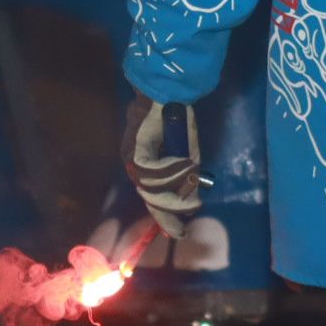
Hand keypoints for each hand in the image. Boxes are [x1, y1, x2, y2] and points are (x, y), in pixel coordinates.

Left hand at [121, 98, 202, 238]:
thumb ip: (186, 176)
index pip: (152, 198)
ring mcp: (132, 158)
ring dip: (176, 186)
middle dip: (171, 210)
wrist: (167, 91)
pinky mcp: (134, 150)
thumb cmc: (176, 119)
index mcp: (144, 167)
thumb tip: (193, 201)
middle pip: (151, 198)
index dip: (165, 217)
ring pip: (153, 187)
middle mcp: (134, 166)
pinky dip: (172, 171)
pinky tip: (185, 163)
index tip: (178, 233)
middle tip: (190, 213)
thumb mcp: (186, 152)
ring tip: (193, 176)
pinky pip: (153, 172)